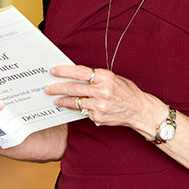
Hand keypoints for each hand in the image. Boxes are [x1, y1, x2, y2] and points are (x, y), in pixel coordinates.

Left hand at [46, 65, 164, 139]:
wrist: (140, 110)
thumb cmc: (127, 92)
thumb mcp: (114, 78)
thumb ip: (96, 78)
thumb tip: (76, 75)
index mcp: (105, 77)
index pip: (80, 72)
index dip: (64, 71)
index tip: (54, 71)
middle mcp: (102, 91)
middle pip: (74, 88)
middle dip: (58, 88)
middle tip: (48, 88)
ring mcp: (99, 106)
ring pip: (76, 102)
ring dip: (64, 101)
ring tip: (56, 100)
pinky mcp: (98, 118)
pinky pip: (84, 112)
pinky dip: (81, 110)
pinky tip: (79, 108)